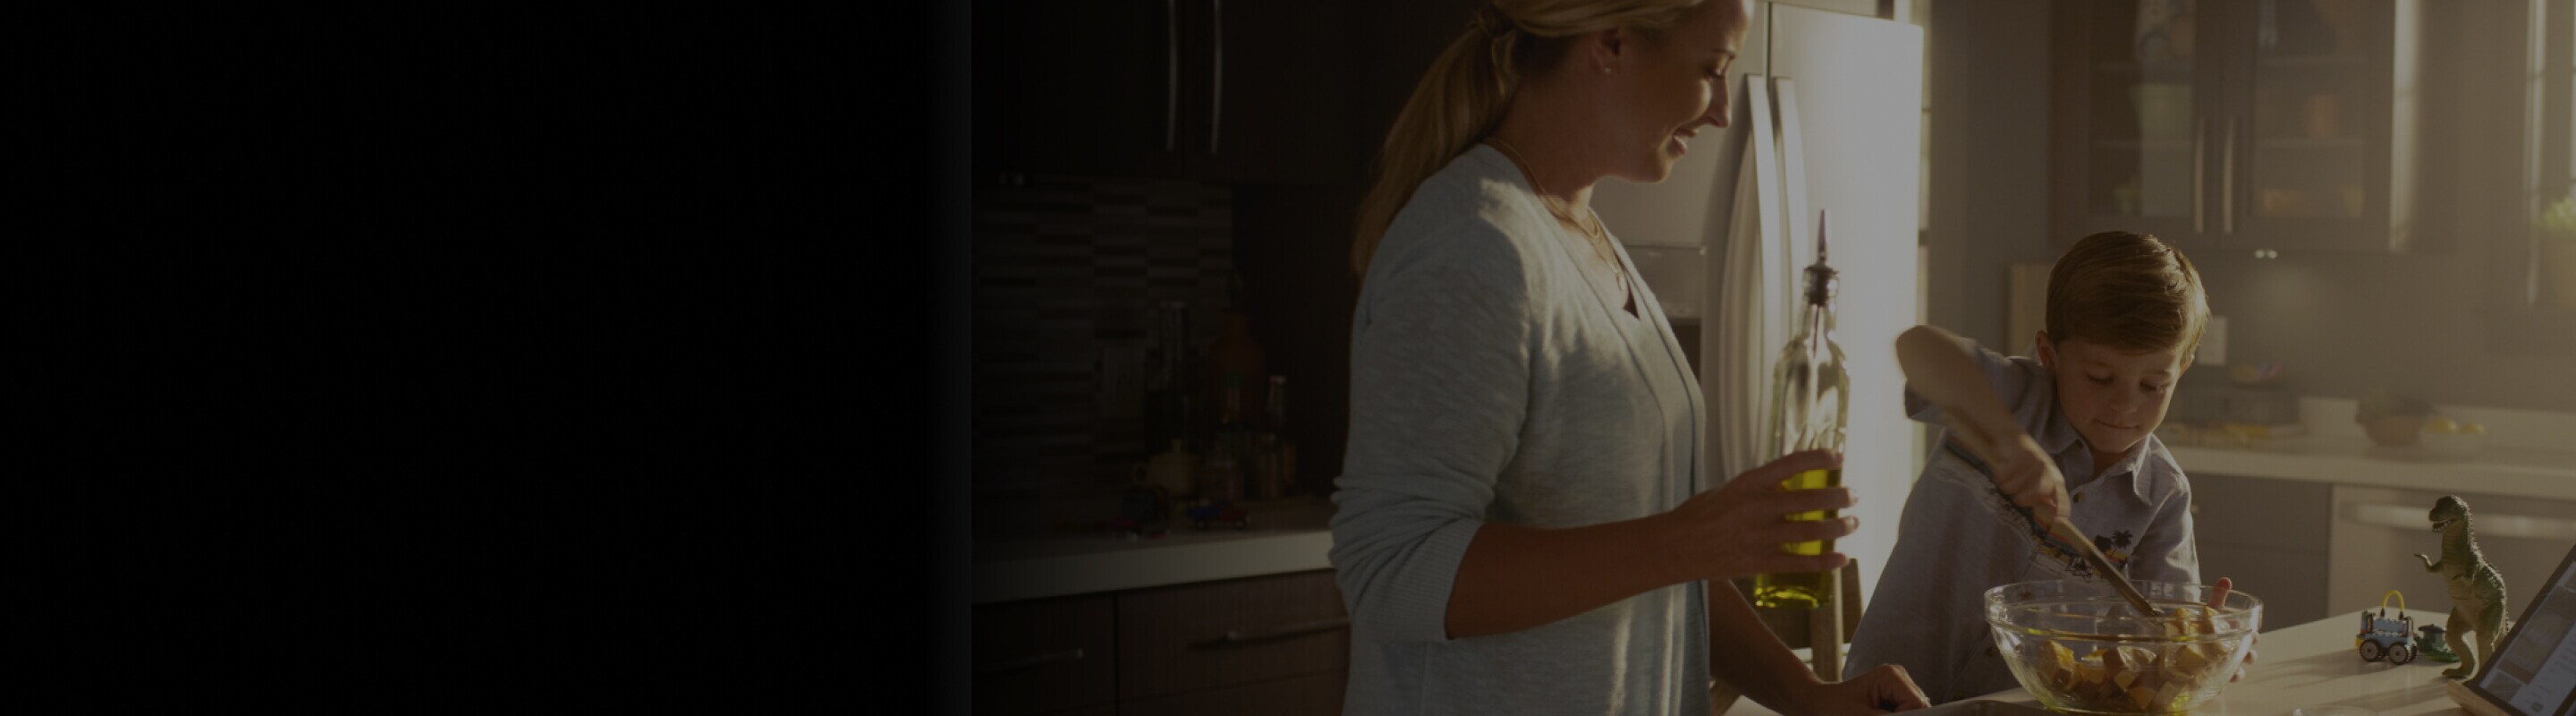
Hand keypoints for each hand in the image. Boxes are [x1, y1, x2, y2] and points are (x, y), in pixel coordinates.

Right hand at [1654, 450, 1854, 581]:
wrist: (1674, 546)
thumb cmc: (1698, 515)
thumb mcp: (1727, 490)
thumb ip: (1757, 489)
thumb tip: (1789, 488)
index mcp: (1747, 483)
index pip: (1791, 464)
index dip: (1819, 459)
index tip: (1839, 458)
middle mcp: (1756, 507)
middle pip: (1809, 500)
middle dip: (1838, 497)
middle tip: (1854, 496)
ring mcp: (1758, 536)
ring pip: (1810, 531)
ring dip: (1837, 527)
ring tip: (1853, 524)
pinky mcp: (1758, 562)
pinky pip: (1799, 563)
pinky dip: (1824, 562)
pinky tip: (1842, 559)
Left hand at [1790, 664, 1929, 713]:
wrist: (1817, 705)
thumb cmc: (1832, 710)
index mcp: (1891, 675)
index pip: (1916, 704)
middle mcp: (1899, 677)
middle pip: (1918, 708)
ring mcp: (1899, 686)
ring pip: (1915, 712)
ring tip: (1873, 715)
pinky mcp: (1896, 697)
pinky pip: (1906, 713)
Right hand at [1941, 414, 2067, 527]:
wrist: (2012, 436)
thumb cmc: (2025, 463)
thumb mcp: (2037, 478)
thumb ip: (2043, 495)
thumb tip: (2050, 516)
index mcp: (2054, 476)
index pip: (2059, 493)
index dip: (2060, 506)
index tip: (2056, 519)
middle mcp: (2046, 468)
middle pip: (2039, 489)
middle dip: (2026, 498)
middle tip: (2017, 500)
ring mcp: (2033, 460)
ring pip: (2018, 484)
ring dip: (2009, 487)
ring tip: (2005, 485)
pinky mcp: (2018, 454)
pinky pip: (2006, 474)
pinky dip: (2001, 477)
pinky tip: (2000, 475)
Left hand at [2208, 577, 2258, 681]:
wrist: (2180, 647)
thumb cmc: (2201, 629)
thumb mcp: (2208, 613)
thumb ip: (2218, 598)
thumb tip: (2226, 579)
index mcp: (2235, 637)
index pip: (2253, 638)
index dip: (2254, 636)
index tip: (2252, 634)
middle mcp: (2233, 653)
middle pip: (2249, 657)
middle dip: (2249, 655)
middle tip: (2242, 651)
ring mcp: (2224, 667)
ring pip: (2238, 673)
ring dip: (2237, 672)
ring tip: (2232, 671)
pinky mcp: (2212, 680)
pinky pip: (2220, 686)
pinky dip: (2220, 685)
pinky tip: (2217, 684)